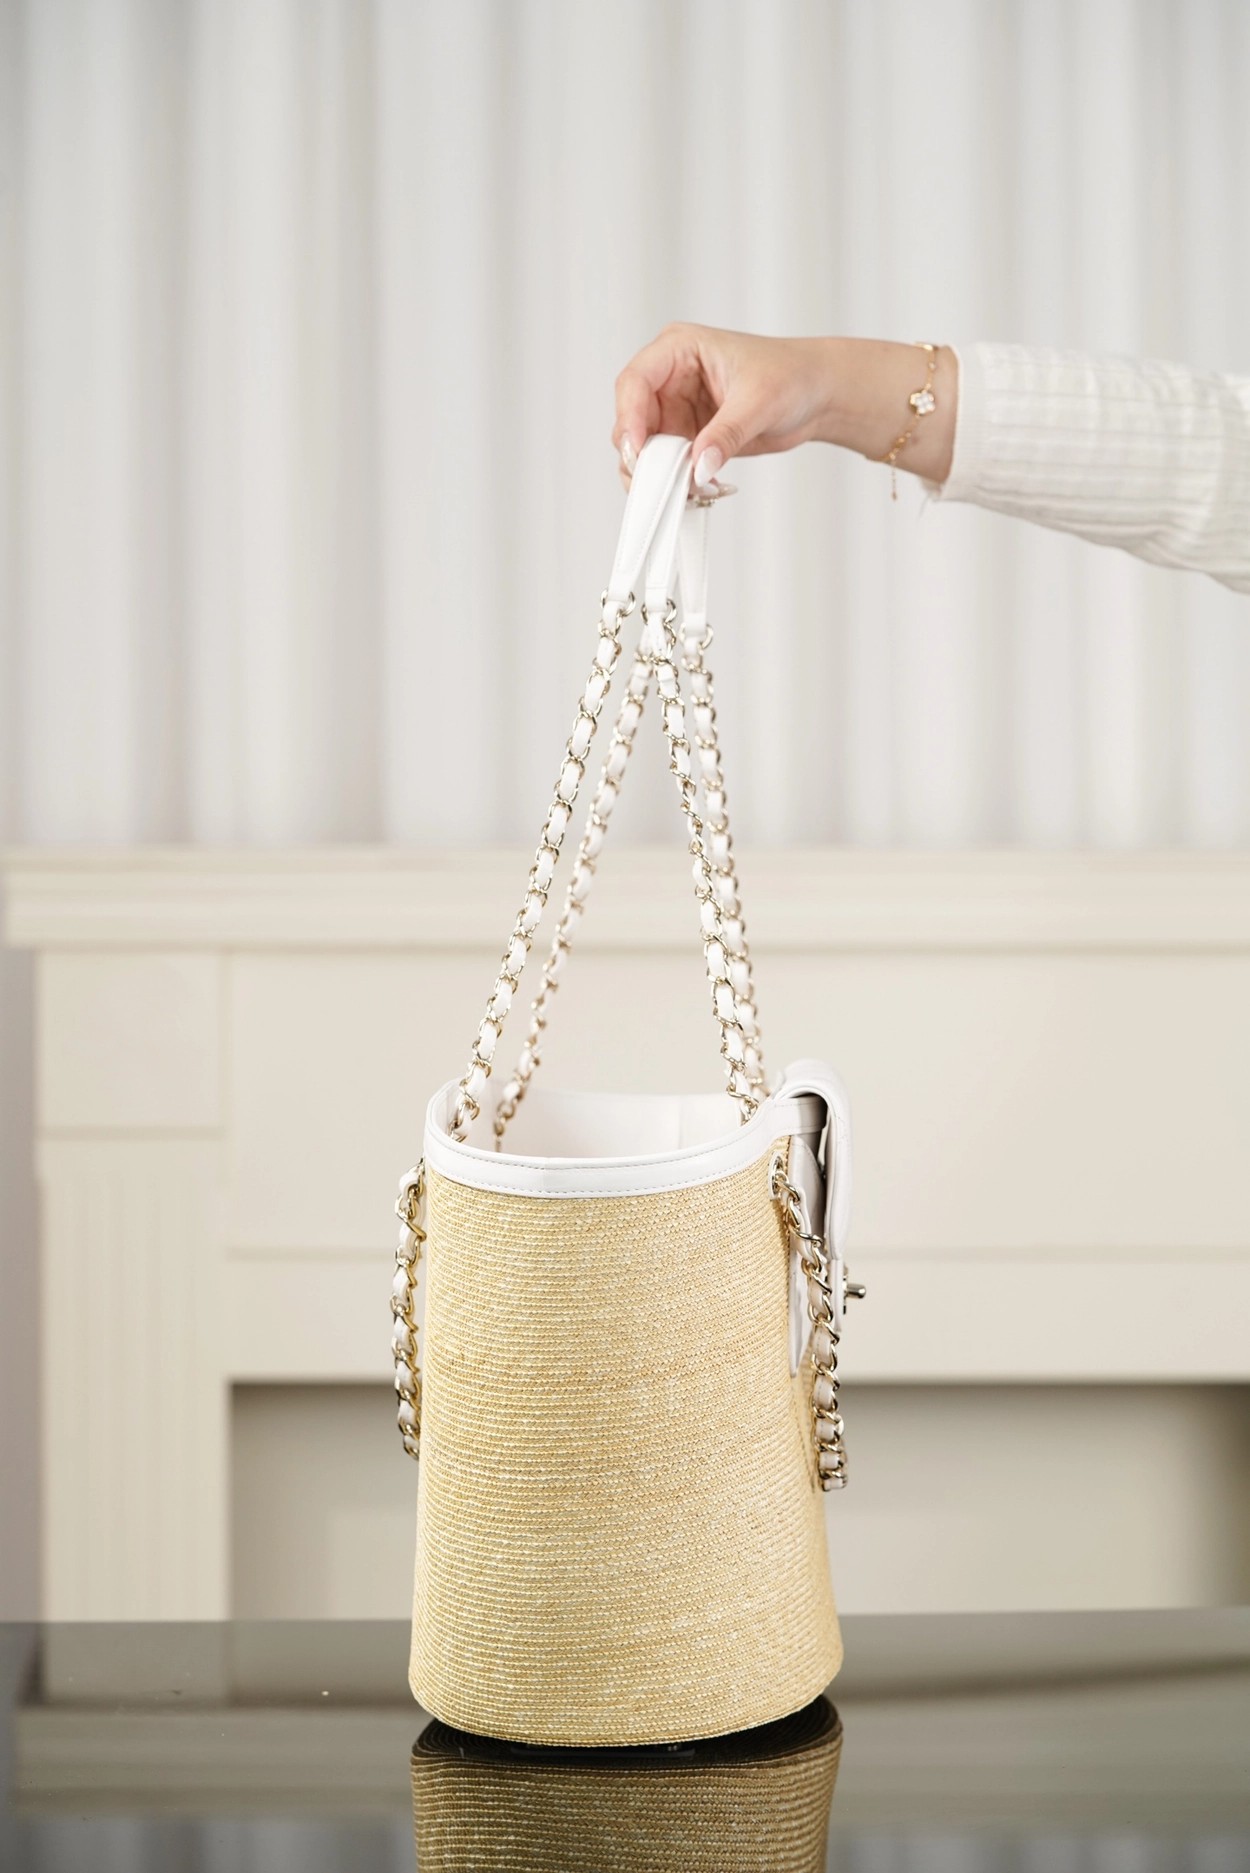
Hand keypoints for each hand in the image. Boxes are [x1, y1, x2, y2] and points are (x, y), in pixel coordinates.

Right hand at [612, 324, 956, 489]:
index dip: (629, 418)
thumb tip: (698, 467)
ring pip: (645, 449)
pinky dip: (677, 482)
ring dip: (660, 475)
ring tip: (691, 490)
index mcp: (679, 350)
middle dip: (642, 456)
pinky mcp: (687, 436)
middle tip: (662, 484)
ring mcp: (675, 409)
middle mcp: (669, 379)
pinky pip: (667, 465)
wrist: (816, 393)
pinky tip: (701, 490)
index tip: (638, 453)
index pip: (634, 382)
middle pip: (632, 420)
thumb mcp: (758, 401)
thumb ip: (725, 435)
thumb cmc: (791, 376)